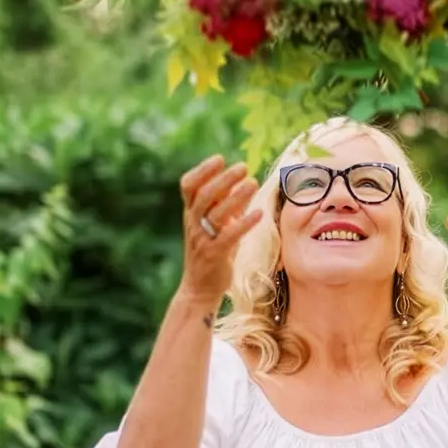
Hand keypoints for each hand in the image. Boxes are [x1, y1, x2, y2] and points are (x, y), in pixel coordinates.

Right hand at [176, 155, 262, 308]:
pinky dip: (244, 224)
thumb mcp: (214, 226)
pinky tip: (259, 214)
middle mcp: (193, 224)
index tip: (219, 159)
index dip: (202, 170)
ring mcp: (202, 240)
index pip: (187, 186)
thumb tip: (240, 182)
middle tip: (243, 167)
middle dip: (223, 178)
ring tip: (253, 183)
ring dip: (236, 197)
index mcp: (191, 214)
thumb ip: (224, 206)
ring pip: (216, 214)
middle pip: (204, 195)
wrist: (200, 289)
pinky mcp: (214, 255)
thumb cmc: (211, 253)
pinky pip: (228, 236)